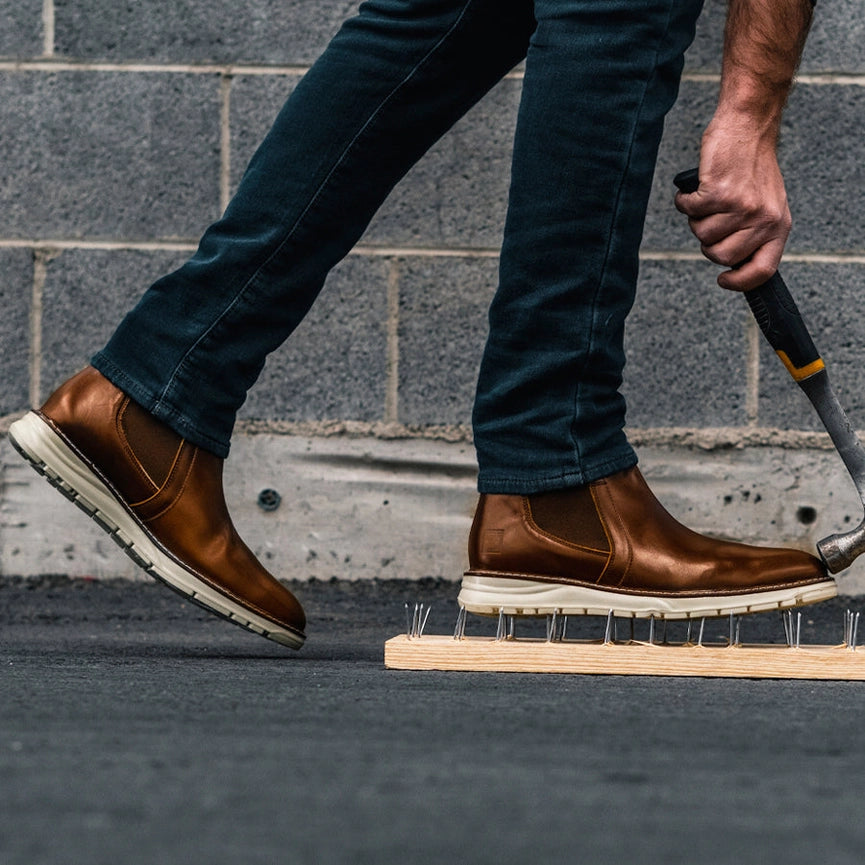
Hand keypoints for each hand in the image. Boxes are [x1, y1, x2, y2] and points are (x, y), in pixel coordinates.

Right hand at [675, 116, 791, 291]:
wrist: (748, 126)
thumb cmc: (751, 165)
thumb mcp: (766, 204)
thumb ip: (754, 233)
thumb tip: (733, 262)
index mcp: (777, 225)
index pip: (763, 269)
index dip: (741, 282)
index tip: (724, 280)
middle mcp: (763, 219)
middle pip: (721, 256)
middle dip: (709, 241)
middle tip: (712, 220)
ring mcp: (742, 207)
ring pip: (702, 235)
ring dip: (697, 218)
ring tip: (708, 198)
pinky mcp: (719, 193)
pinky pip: (689, 211)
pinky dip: (685, 201)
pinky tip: (694, 190)